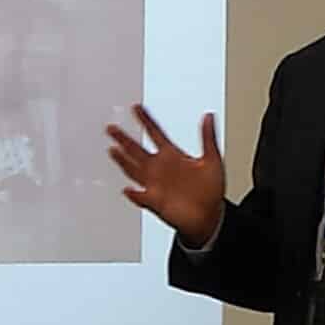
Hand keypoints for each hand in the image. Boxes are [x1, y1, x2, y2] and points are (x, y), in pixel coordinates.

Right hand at [106, 106, 224, 246]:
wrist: (210, 216)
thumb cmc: (211, 190)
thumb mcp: (213, 160)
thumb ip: (208, 138)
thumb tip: (208, 115)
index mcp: (173, 156)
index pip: (155, 133)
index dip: (145, 120)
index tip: (136, 107)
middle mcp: (160, 168)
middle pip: (137, 150)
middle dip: (124, 138)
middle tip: (111, 127)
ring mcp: (155, 184)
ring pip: (133, 169)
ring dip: (123, 161)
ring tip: (113, 150)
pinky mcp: (155, 202)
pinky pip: (141, 197)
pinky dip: (134, 194)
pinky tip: (127, 190)